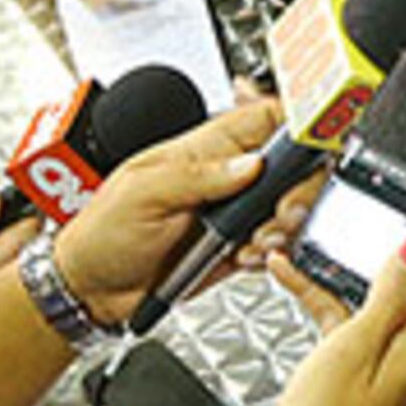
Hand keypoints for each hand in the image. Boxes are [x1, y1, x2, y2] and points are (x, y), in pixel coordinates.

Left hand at [50, 95, 283, 323]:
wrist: (92, 289)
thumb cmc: (101, 232)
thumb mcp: (143, 193)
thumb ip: (198, 177)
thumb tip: (251, 164)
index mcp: (202, 148)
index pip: (264, 116)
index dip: (296, 119)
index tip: (313, 140)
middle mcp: (224, 176)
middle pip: (291, 165)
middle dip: (297, 190)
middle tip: (281, 211)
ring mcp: (231, 213)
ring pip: (288, 207)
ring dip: (282, 226)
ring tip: (254, 241)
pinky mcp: (234, 247)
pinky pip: (273, 244)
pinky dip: (270, 253)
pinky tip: (246, 256)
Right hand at [264, 236, 405, 405]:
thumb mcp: (354, 348)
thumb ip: (386, 296)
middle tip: (397, 209)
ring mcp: (385, 366)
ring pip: (380, 300)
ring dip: (355, 266)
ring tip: (325, 236)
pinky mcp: (357, 376)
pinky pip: (348, 323)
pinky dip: (326, 296)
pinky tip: (294, 278)